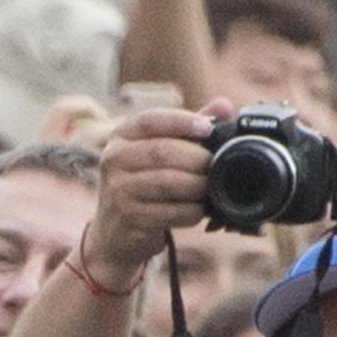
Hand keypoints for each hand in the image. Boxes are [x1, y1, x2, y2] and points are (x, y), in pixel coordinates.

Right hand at [85, 106, 224, 286]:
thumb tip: (224, 105)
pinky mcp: (127, 217)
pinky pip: (169, 211)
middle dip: (197, 159)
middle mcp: (112, 160)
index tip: (208, 128)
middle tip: (216, 166)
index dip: (182, 121)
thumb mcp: (161, 149)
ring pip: (167, 182)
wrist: (115, 230)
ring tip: (209, 188)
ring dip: (197, 186)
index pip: (151, 120)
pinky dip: (191, 211)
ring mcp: (117, 190)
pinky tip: (198, 210)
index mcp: (121, 136)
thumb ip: (190, 127)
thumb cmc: (145, 182)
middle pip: (162, 151)